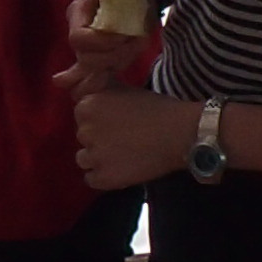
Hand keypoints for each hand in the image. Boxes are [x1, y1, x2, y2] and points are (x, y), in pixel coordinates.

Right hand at [60, 0, 152, 99]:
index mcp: (79, 12)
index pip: (79, 39)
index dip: (101, 42)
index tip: (125, 36)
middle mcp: (80, 31)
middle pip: (86, 58)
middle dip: (114, 55)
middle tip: (138, 41)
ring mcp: (90, 45)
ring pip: (95, 67)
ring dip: (120, 60)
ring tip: (140, 42)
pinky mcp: (103, 55)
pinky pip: (96, 74)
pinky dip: (98, 80)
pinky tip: (93, 88)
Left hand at [73, 82, 200, 191]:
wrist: (179, 133)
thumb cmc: (156, 108)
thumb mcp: (125, 88)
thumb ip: (102, 87)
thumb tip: (84, 82)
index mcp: (86, 106)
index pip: (82, 117)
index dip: (100, 121)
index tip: (117, 123)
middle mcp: (84, 131)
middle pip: (83, 138)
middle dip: (99, 139)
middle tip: (124, 139)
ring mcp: (93, 156)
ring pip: (84, 159)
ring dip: (99, 159)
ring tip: (123, 155)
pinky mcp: (103, 177)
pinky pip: (92, 179)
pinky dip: (104, 177)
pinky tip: (122, 169)